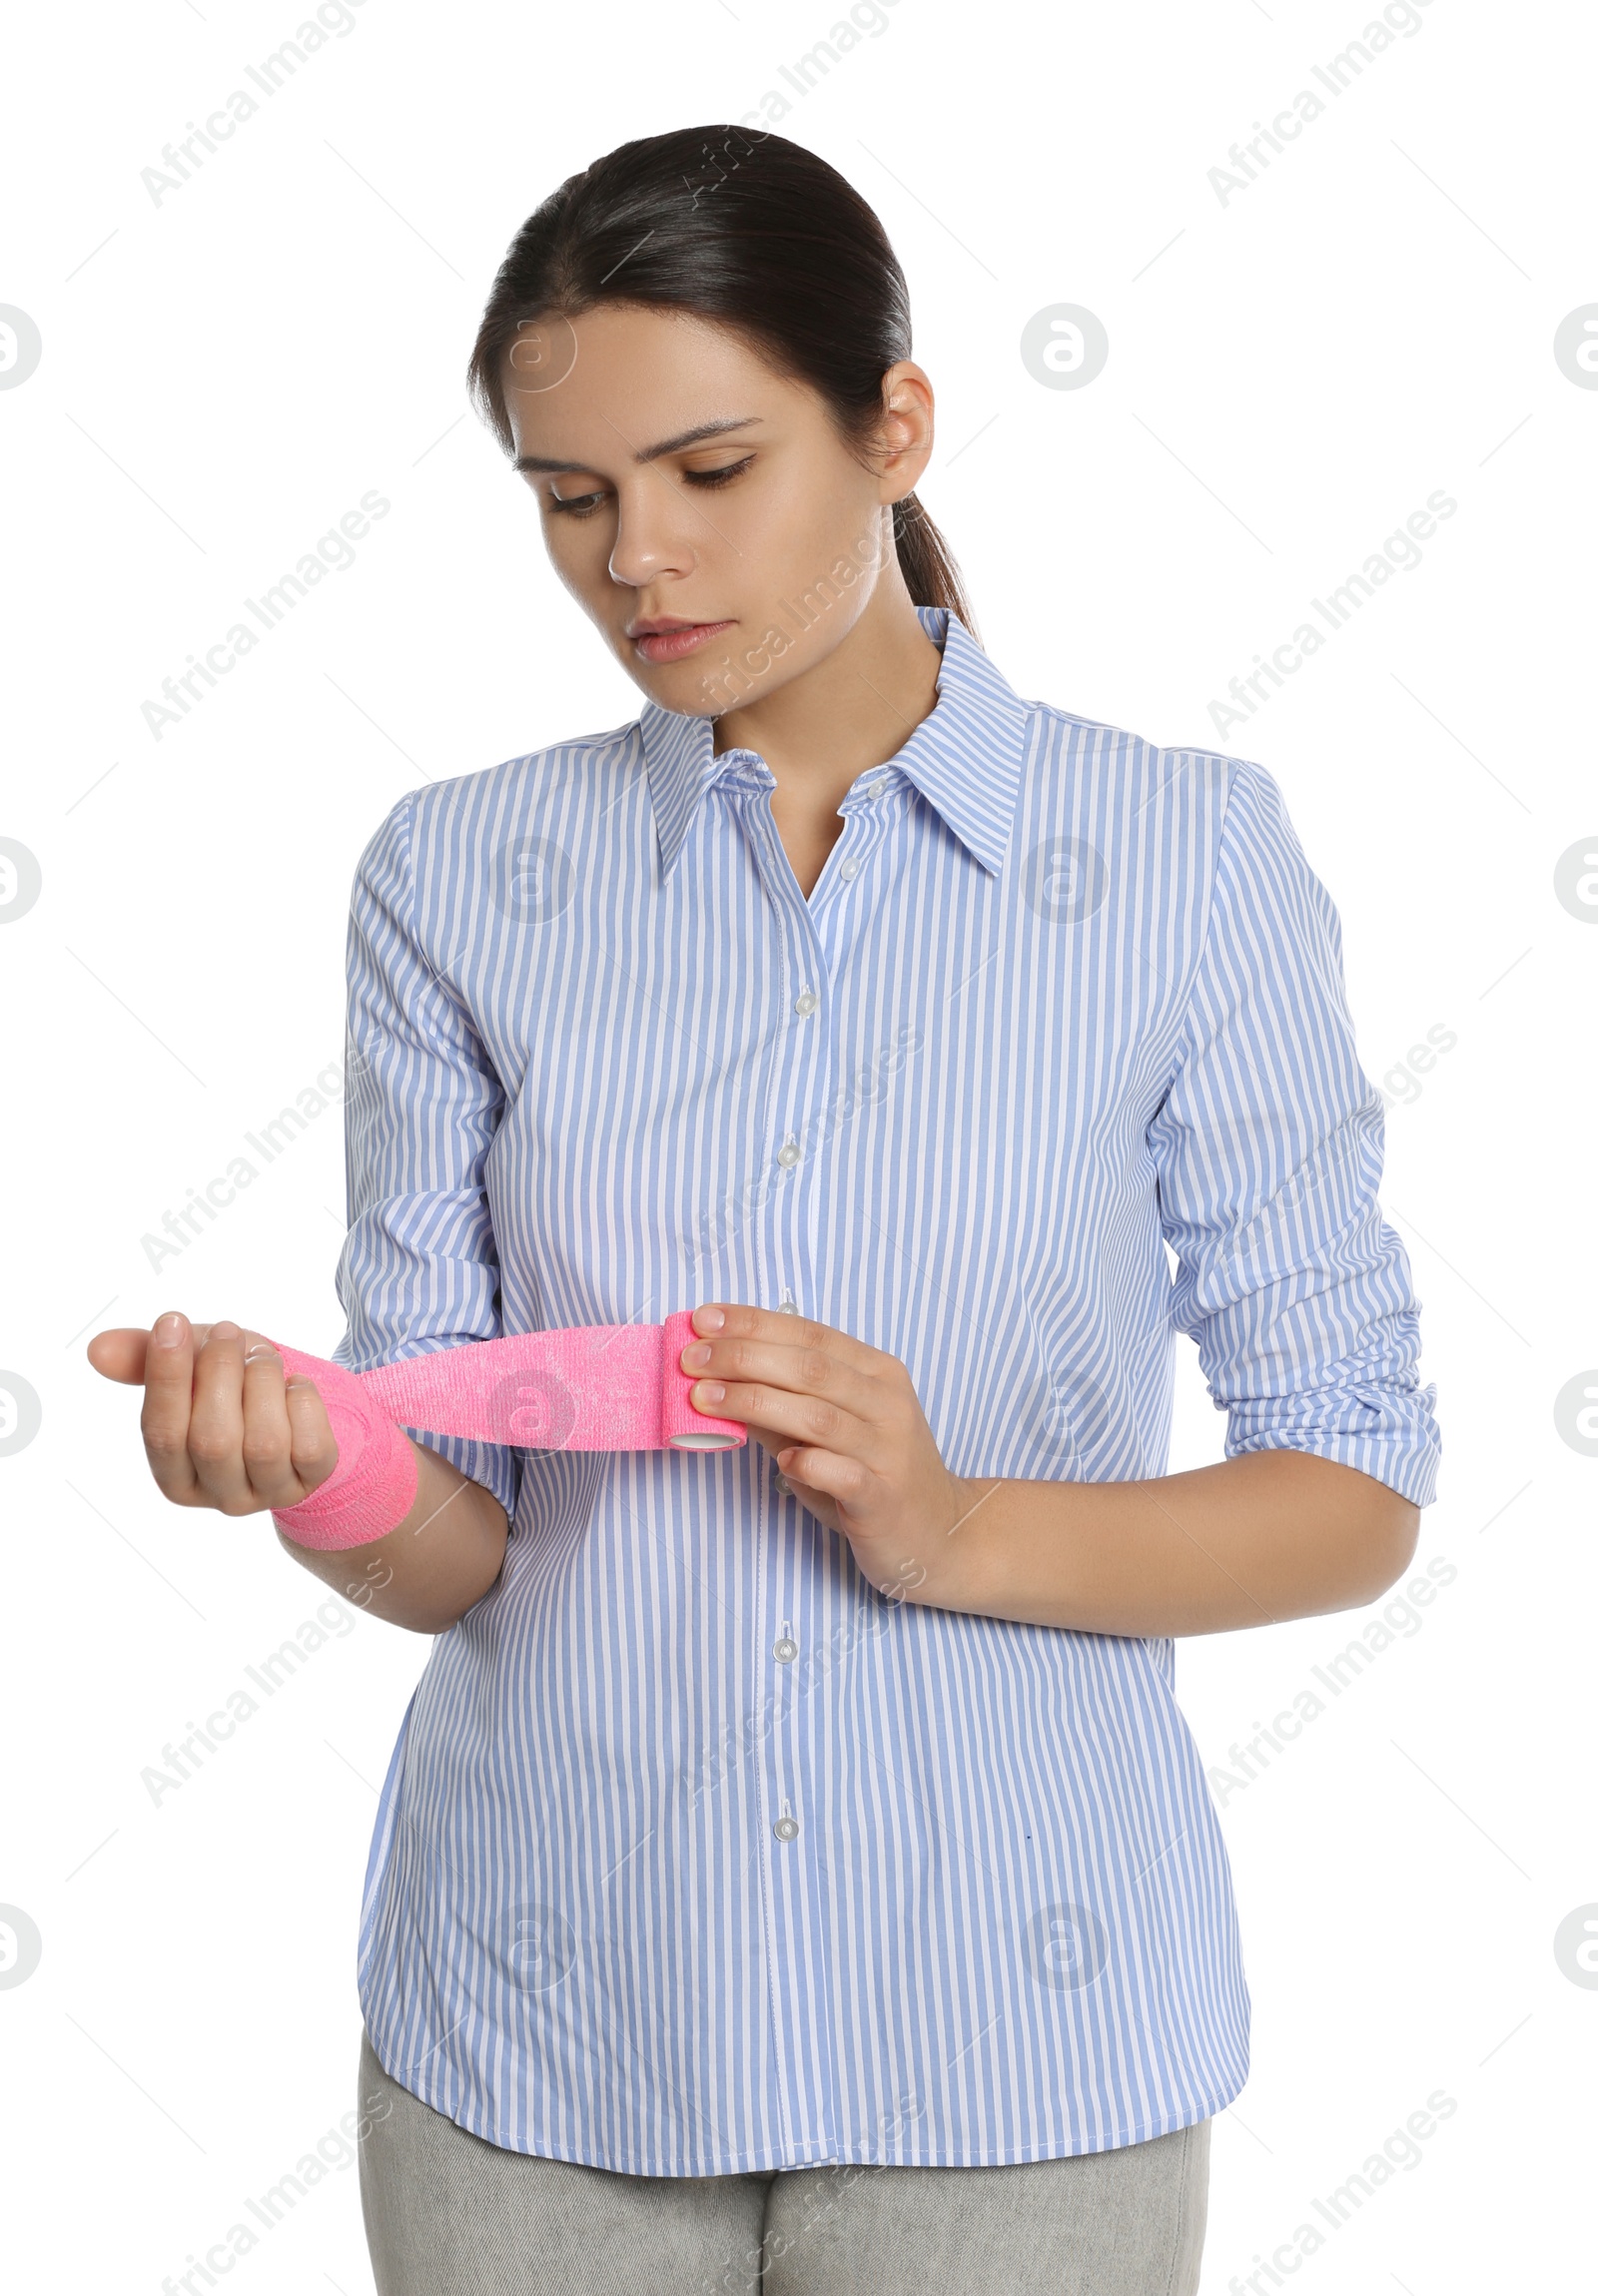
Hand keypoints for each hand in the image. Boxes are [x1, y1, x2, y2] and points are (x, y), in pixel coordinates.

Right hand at [86, 1312, 338, 1517]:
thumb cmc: (228, 1389)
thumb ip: (144, 1360)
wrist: (292, 1412)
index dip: (165, 1376)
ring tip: (261, 1355)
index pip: (160, 1433)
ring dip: (263, 1382)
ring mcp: (267, 1493)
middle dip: (219, 1372)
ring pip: (264, 1443)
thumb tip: (97, 1349)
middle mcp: (217, 1493)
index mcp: (174, 1474)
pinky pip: (311, 1448)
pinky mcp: (312, 1483)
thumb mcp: (189, 1369)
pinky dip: (303, 1403)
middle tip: (227, 1331)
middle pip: (212, 1440)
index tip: (171, 1321)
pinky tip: (293, 1384)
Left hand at [680, 1303, 987, 1604]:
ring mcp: (890, 1451)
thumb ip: (779, 1406)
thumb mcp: (830, 1433)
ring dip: (756, 1402)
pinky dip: (808, 1463)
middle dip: (744, 1357)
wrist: (941, 1534)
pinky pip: (844, 1474)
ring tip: (705, 1399)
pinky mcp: (885, 1498)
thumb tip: (714, 1381)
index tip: (703, 1319)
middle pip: (811, 1368)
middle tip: (691, 1359)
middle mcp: (888, 1403)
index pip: (810, 1335)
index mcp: (877, 1373)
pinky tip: (778, 1460)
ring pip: (819, 1416)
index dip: (754, 1324)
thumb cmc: (876, 1476)